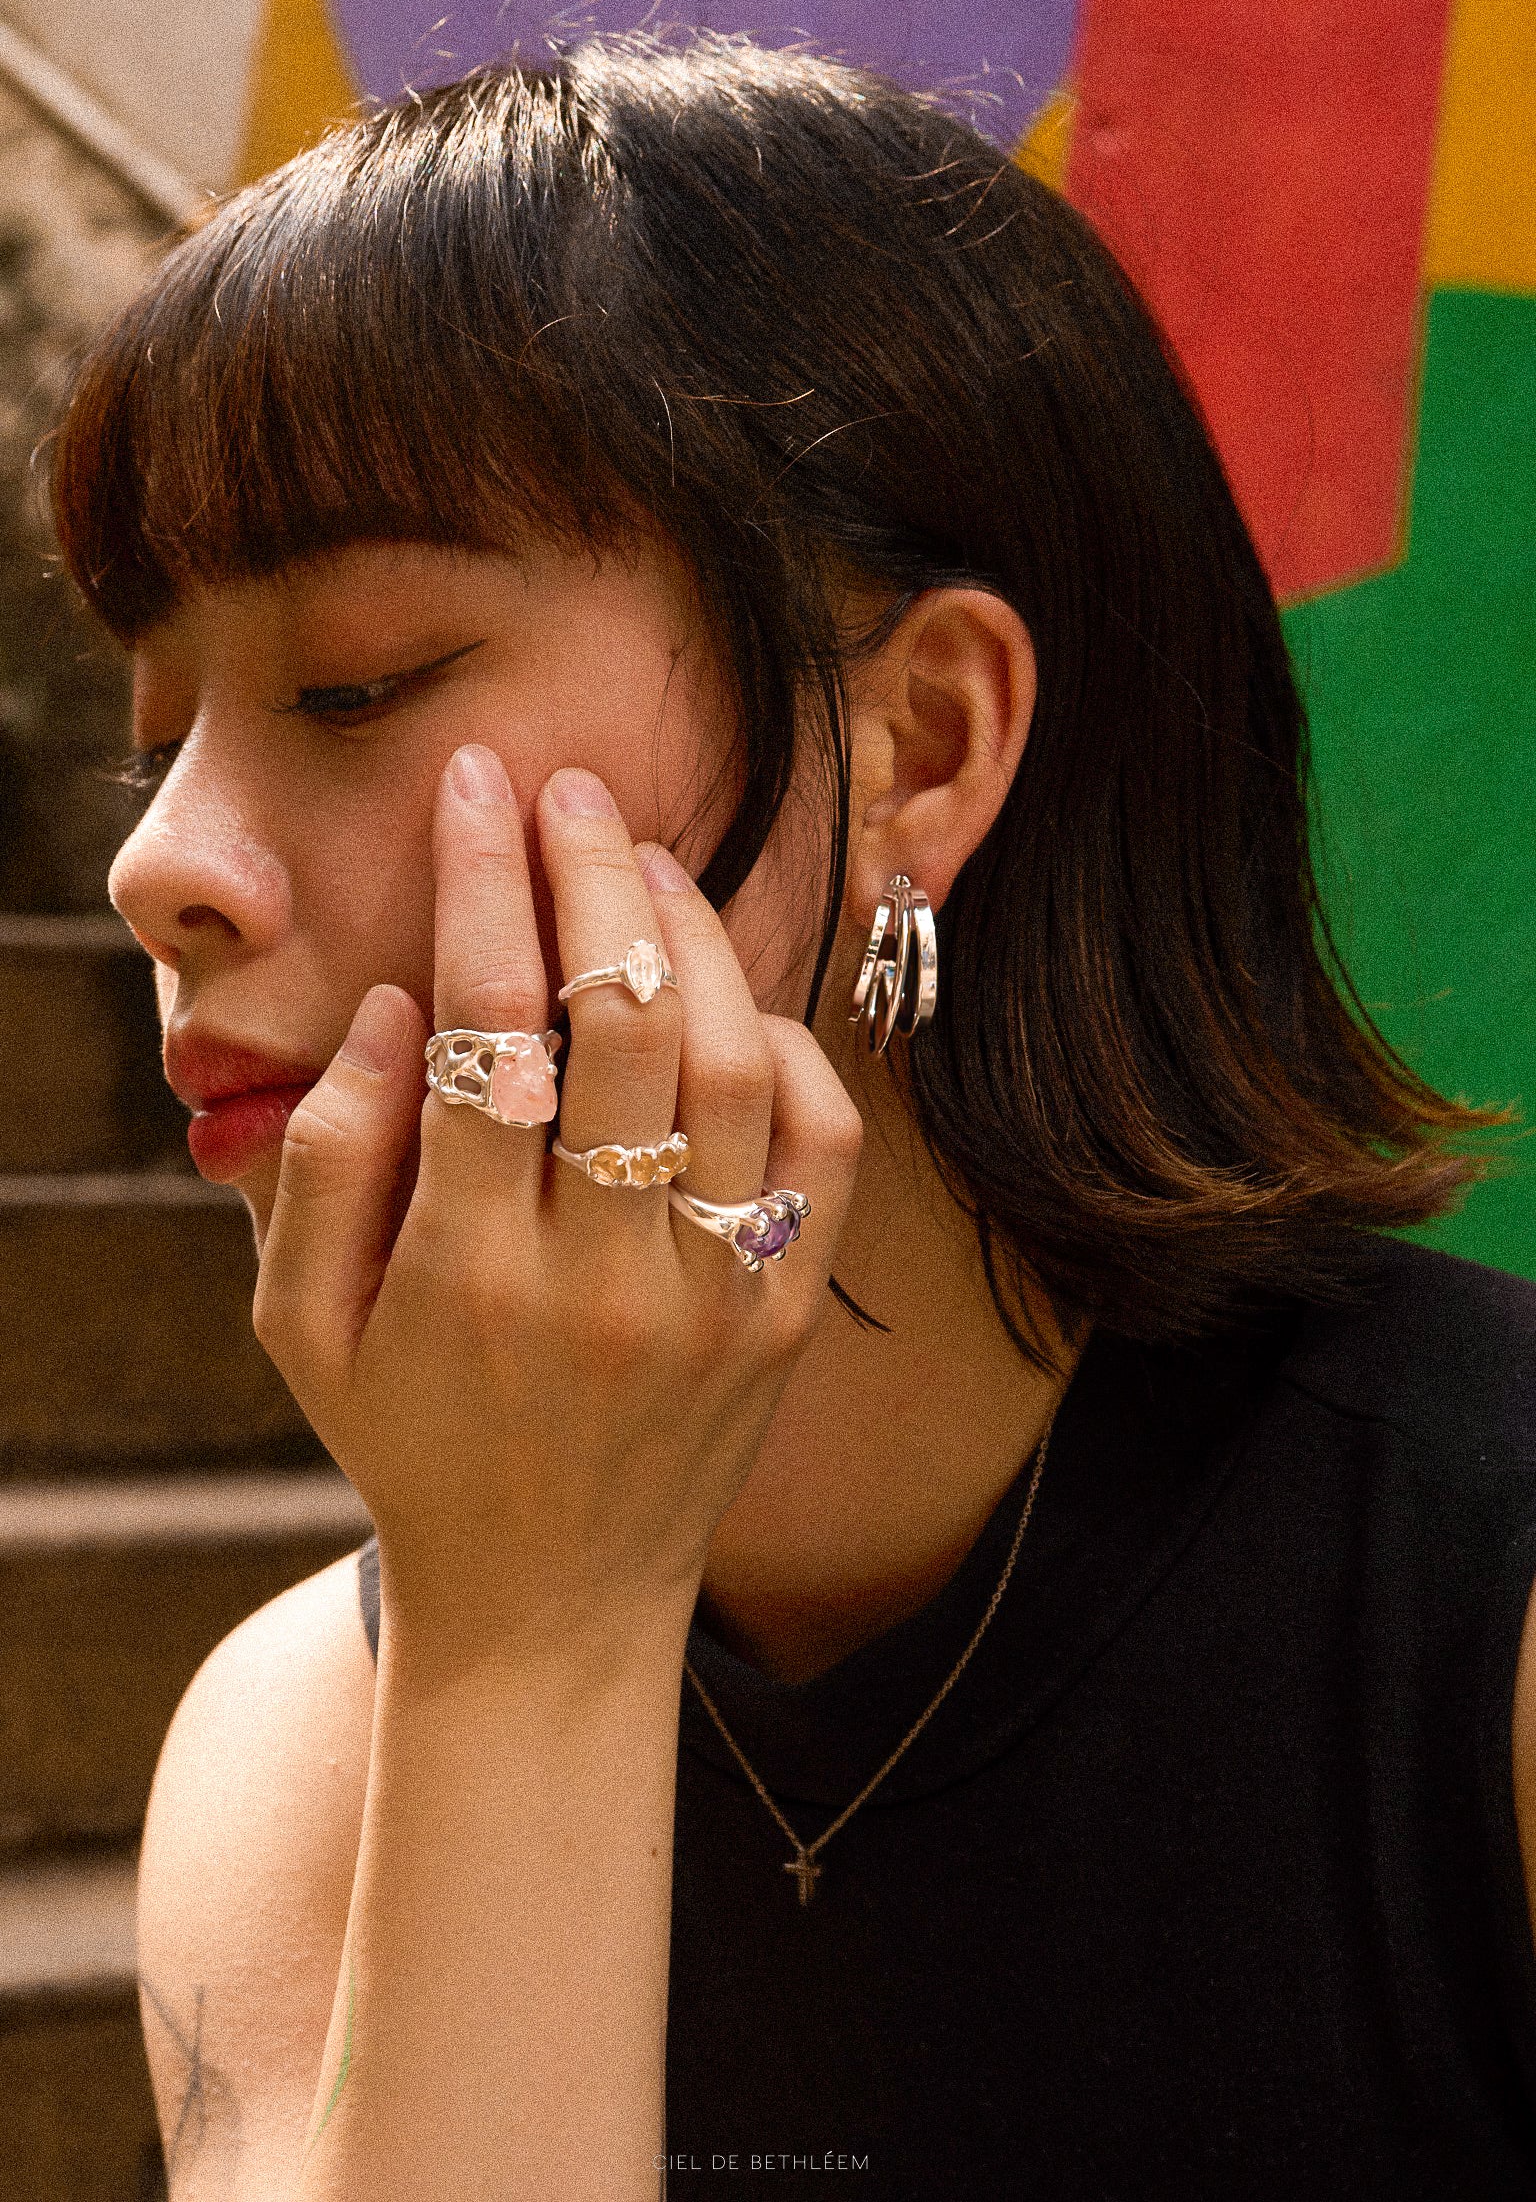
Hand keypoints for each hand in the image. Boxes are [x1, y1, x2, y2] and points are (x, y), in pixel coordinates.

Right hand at [252, 746, 861, 1663]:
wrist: (550, 1600)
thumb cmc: (409, 1441)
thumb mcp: (301, 1325)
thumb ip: (325, 1161)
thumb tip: (398, 1004)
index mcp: (465, 1273)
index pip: (485, 1027)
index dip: (481, 883)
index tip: (478, 787)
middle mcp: (604, 1280)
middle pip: (624, 1020)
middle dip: (594, 873)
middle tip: (571, 790)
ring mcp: (715, 1298)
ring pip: (736, 1065)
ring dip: (695, 937)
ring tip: (645, 865)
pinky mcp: (789, 1315)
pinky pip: (825, 1147)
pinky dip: (791, 1048)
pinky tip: (728, 1002)